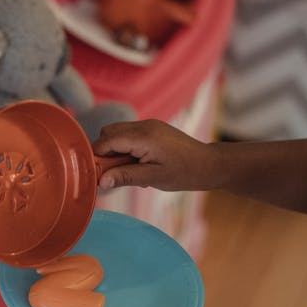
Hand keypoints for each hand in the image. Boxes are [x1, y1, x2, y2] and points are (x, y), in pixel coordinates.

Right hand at [92, 120, 220, 190]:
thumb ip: (125, 177)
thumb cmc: (184, 173)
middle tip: (113, 173)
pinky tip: (136, 163)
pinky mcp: (152, 128)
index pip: (106, 140)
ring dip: (114, 150)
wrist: (209, 164)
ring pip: (117, 132)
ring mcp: (148, 125)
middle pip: (108, 133)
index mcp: (143, 136)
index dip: (97, 157)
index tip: (96, 174)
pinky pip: (128, 134)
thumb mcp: (153, 178)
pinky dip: (125, 147)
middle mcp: (143, 125)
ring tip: (127, 169)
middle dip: (104, 152)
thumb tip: (101, 181)